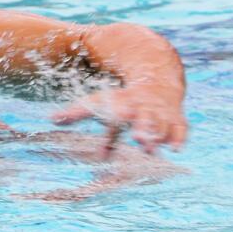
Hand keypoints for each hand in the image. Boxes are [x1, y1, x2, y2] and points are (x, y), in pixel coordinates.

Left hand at [50, 85, 186, 156]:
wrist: (156, 81)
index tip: (109, 140)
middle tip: (140, 141)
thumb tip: (51, 119)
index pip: (117, 116)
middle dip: (143, 129)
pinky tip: (176, 149)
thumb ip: (78, 113)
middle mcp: (143, 108)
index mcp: (123, 105)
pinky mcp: (176, 118)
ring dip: (158, 136)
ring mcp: (161, 113)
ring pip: (162, 124)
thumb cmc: (123, 99)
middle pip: (144, 118)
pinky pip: (180, 127)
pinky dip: (179, 137)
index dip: (112, 130)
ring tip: (152, 150)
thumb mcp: (100, 102)